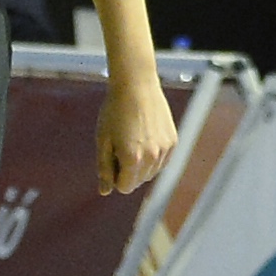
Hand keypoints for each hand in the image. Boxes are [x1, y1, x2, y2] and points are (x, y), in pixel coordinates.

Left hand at [96, 69, 176, 194]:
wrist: (135, 84)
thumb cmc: (114, 111)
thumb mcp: (103, 140)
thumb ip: (104, 168)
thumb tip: (104, 191)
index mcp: (132, 159)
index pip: (124, 187)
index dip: (114, 175)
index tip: (111, 156)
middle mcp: (152, 158)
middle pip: (138, 182)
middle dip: (127, 170)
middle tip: (120, 143)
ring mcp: (165, 150)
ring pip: (151, 172)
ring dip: (141, 164)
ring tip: (132, 137)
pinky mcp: (173, 141)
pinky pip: (162, 160)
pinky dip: (152, 155)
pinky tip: (144, 135)